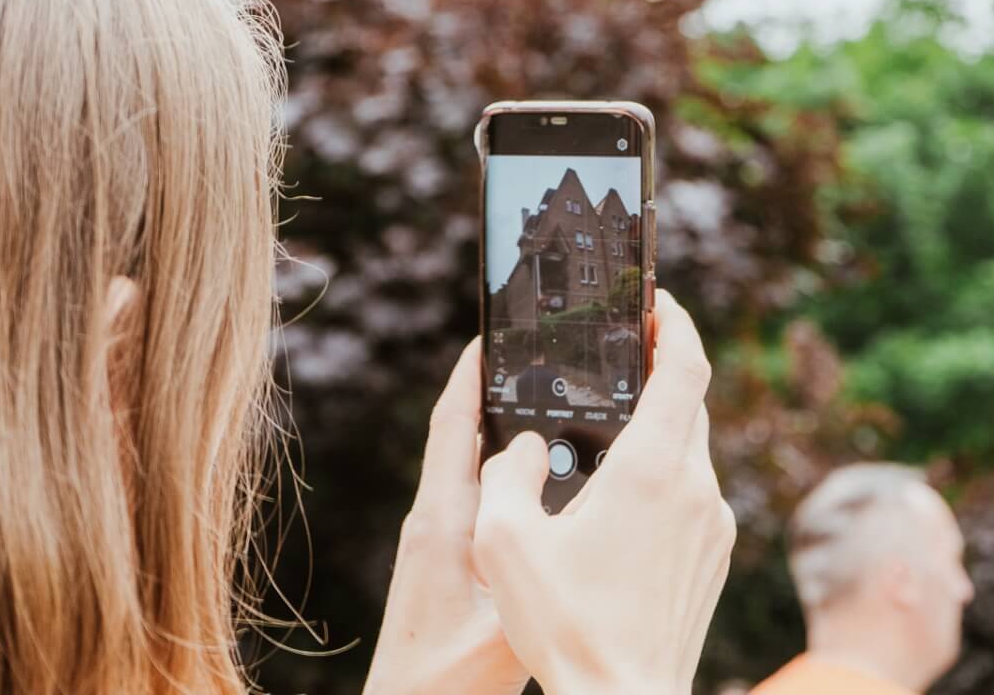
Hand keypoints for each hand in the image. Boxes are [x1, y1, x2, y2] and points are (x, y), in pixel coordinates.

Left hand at [364, 338, 526, 694]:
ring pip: (477, 468)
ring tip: (557, 411)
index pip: (452, 425)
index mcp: (443, 521)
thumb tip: (554, 494)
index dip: (471, 374)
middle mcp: (436, 520)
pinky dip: (512, 478)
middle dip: (498, 393)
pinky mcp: (449, 563)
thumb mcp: (503, 623)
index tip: (492, 333)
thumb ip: (528, 558)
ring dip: (508, 436)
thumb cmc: (444, 682)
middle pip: (466, 436)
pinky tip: (548, 486)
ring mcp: (440, 542)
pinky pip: (484, 499)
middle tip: (542, 359)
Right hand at [474, 290, 735, 694]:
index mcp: (654, 470)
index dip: (676, 324)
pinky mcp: (715, 557)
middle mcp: (697, 489)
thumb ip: (506, 477)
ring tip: (610, 441)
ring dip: (659, 434)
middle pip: (689, 405)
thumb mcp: (506, 545)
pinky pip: (695, 497)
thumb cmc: (568, 627)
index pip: (685, 367)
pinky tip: (623, 507)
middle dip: (658, 377)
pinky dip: (666, 481)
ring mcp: (714, 525)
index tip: (658, 304)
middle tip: (623, 362)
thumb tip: (518, 448)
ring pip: (692, 454)